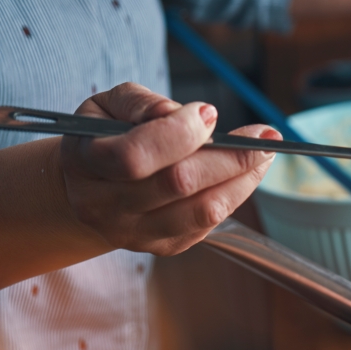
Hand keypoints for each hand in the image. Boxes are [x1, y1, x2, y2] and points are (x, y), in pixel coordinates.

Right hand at [60, 83, 280, 255]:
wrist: (88, 187)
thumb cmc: (105, 136)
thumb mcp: (108, 105)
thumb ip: (141, 103)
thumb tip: (180, 112)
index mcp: (85, 163)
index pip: (134, 156)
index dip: (179, 133)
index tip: (209, 111)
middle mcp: (105, 206)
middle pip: (179, 184)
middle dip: (231, 155)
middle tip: (266, 134)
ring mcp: (135, 233)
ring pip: (203, 209)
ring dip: (244, 178)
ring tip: (265, 151)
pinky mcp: (163, 246)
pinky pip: (209, 223)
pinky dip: (236, 194)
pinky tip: (247, 171)